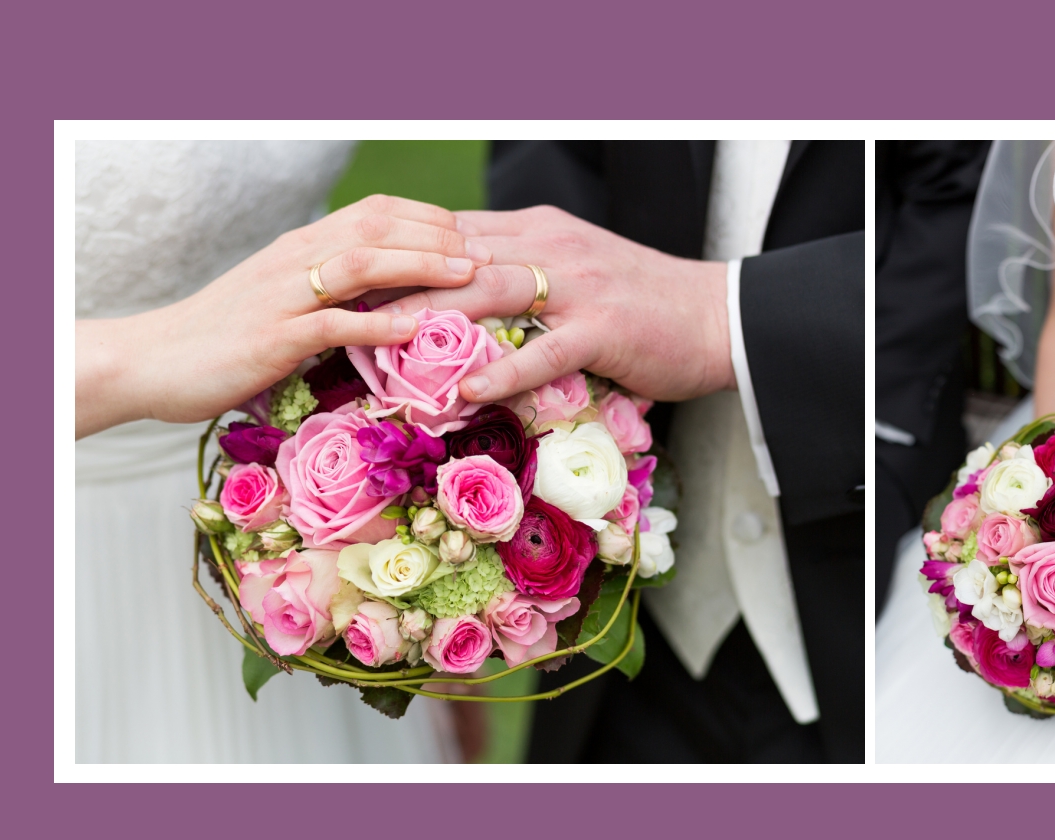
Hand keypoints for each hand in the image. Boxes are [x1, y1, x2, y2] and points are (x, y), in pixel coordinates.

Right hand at [76, 195, 491, 437]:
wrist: (153, 359)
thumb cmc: (224, 336)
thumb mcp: (283, 300)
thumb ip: (331, 291)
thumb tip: (388, 296)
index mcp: (301, 247)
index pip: (375, 214)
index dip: (428, 219)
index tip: (471, 235)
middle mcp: (295, 260)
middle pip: (378, 228)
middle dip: (439, 237)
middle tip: (488, 254)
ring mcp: (284, 297)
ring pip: (362, 263)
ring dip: (421, 266)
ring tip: (467, 275)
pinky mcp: (272, 338)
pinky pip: (332, 325)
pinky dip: (376, 325)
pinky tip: (414, 329)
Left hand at [376, 205, 733, 403]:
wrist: (720, 317)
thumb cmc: (646, 307)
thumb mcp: (576, 274)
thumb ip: (521, 281)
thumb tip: (461, 305)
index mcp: (538, 231)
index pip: (450, 234)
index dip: (394, 253)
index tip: (342, 275)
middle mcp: (551, 247)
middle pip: (455, 255)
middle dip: (392, 279)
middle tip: (335, 306)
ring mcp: (577, 287)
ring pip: (488, 292)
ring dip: (429, 318)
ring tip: (377, 344)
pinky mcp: (604, 329)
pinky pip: (544, 350)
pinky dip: (502, 371)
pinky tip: (465, 393)